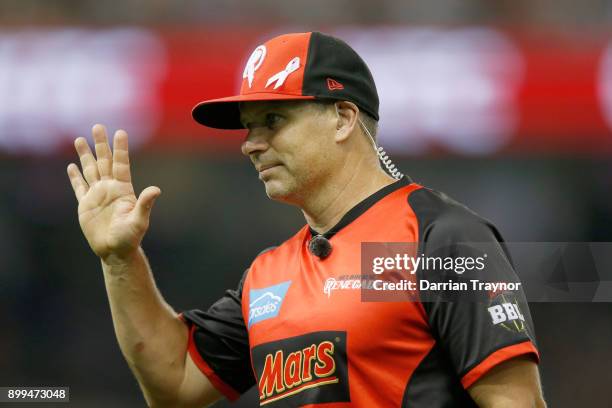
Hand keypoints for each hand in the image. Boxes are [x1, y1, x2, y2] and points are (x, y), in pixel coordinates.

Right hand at [67, 124, 160, 262]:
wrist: (115, 251)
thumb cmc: (130, 237)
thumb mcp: (139, 220)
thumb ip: (145, 204)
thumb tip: (157, 189)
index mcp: (123, 189)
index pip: (121, 164)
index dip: (120, 148)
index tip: (120, 132)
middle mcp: (110, 189)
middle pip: (104, 161)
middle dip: (101, 144)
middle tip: (98, 126)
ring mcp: (97, 195)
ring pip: (90, 170)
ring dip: (85, 155)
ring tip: (80, 139)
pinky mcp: (85, 205)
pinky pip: (79, 187)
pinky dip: (75, 177)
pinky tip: (72, 166)